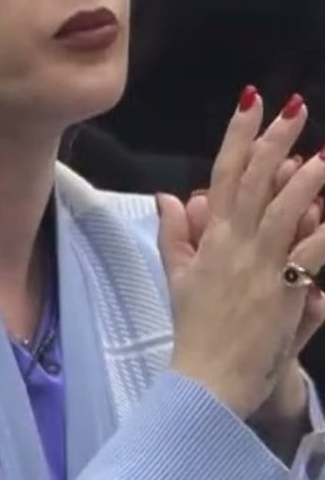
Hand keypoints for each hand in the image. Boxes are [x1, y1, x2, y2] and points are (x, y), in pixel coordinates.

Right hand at [157, 89, 324, 418]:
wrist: (207, 376)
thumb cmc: (195, 329)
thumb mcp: (177, 278)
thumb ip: (174, 233)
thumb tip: (170, 195)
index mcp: (209, 238)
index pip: (223, 174)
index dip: (237, 136)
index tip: (250, 103)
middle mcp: (233, 243)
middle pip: (255, 181)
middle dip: (274, 140)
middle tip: (293, 107)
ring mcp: (259, 265)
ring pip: (286, 209)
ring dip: (309, 177)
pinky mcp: (283, 290)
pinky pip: (310, 252)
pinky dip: (323, 229)